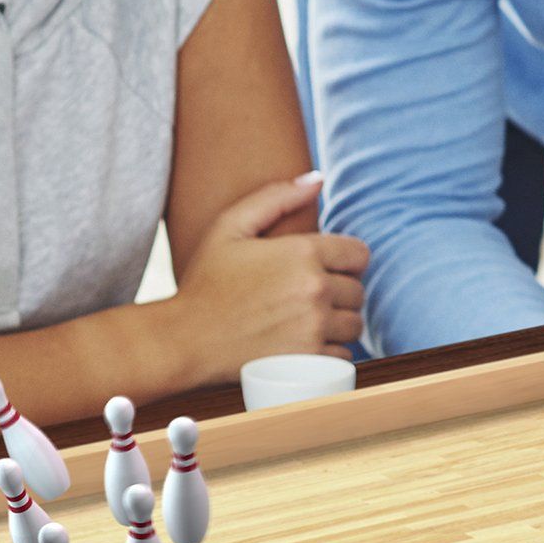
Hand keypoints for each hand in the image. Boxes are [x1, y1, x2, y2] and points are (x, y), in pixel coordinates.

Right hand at [171, 171, 369, 375]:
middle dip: (339, 292)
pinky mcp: (310, 362)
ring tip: (308, 320)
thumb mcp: (230, 228)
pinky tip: (305, 344)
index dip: (345, 261)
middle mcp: (315, 289)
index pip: (359, 254)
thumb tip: (318, 180)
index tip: (326, 269)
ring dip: (339, 322)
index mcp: (303, 252)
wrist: (184, 340)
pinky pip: (343, 354)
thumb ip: (276, 198)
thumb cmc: (206, 282)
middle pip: (358, 291)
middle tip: (308, 297)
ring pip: (354, 323)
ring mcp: (315, 328)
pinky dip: (330, 351)